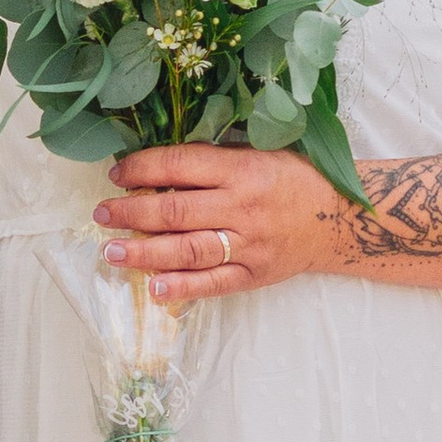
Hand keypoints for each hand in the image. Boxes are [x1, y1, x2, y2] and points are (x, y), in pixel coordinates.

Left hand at [93, 143, 337, 304]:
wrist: (340, 218)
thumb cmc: (293, 179)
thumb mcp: (259, 154)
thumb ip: (214, 162)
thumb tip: (157, 168)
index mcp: (242, 169)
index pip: (180, 166)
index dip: (142, 169)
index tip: (116, 174)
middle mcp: (242, 207)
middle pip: (174, 212)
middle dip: (130, 212)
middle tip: (101, 213)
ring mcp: (248, 244)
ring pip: (187, 250)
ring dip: (143, 252)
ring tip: (111, 251)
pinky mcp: (254, 274)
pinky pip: (212, 284)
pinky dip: (181, 288)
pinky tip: (152, 288)